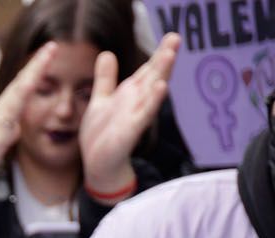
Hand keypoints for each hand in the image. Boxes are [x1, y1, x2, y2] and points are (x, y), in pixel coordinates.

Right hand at [0, 42, 57, 199]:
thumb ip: (9, 130)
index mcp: (3, 110)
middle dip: (38, 62)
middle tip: (52, 45)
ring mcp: (0, 113)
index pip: (22, 86)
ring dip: (36, 68)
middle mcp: (1, 107)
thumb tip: (16, 126)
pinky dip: (24, 89)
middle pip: (23, 80)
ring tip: (49, 51)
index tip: (47, 55)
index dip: (35, 71)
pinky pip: (14, 104)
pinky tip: (32, 79)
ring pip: (21, 87)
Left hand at [79, 34, 176, 197]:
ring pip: (151, 91)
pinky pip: (144, 114)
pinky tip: (161, 88)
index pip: (148, 69)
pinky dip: (152, 101)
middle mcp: (137, 102)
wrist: (98, 164)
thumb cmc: (103, 133)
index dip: (158, 54)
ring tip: (170, 55)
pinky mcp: (131, 130)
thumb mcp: (101, 100)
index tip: (172, 35)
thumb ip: (106, 78)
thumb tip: (107, 53)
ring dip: (161, 74)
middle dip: (164, 58)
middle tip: (176, 37)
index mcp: (132, 93)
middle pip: (153, 76)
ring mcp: (136, 116)